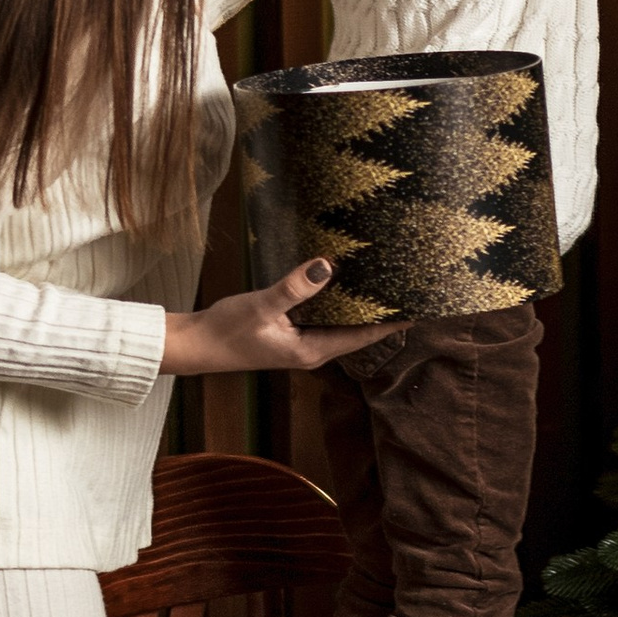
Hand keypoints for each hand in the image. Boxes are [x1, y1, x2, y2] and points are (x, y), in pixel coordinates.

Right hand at [162, 254, 400, 376]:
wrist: (197, 345)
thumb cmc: (226, 330)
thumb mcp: (262, 306)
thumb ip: (295, 288)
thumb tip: (327, 266)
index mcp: (313, 350)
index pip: (365, 336)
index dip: (393, 322)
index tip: (420, 306)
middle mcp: (314, 351)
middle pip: (360, 331)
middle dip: (384, 312)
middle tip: (410, 285)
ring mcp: (304, 344)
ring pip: (343, 324)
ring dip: (362, 307)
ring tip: (387, 282)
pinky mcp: (293, 335)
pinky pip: (326, 318)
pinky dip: (340, 303)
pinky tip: (345, 284)